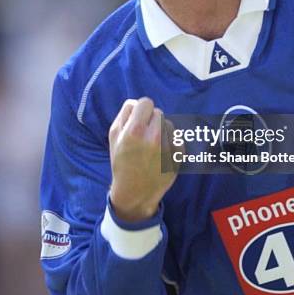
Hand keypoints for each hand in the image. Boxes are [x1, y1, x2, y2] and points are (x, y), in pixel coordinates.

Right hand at [108, 98, 176, 221]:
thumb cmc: (122, 162)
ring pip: (169, 124)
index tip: (138, 120)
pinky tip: (161, 154)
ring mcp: (168, 146)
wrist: (136, 192)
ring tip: (152, 147)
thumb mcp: (114, 137)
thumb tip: (137, 103)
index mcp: (135, 131)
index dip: (141, 110)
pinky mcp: (179, 154)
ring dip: (161, 130)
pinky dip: (170, 142)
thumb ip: (124, 115)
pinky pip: (177, 137)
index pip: (145, 102)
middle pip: (158, 112)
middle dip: (151, 121)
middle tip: (143, 136)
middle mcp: (154, 137)